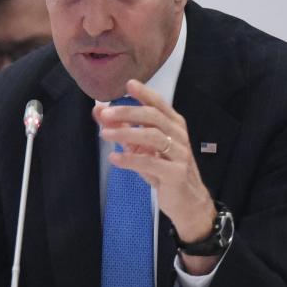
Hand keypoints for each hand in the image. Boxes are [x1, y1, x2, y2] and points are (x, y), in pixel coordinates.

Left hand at [93, 79, 218, 274]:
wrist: (188, 203)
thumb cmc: (163, 170)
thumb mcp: (141, 148)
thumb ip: (122, 128)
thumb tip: (99, 111)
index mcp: (173, 125)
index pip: (159, 104)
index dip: (145, 94)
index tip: (128, 84)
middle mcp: (179, 136)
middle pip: (154, 117)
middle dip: (128, 113)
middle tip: (105, 113)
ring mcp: (180, 155)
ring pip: (153, 137)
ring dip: (126, 134)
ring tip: (104, 134)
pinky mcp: (176, 174)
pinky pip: (151, 163)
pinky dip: (130, 159)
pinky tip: (114, 158)